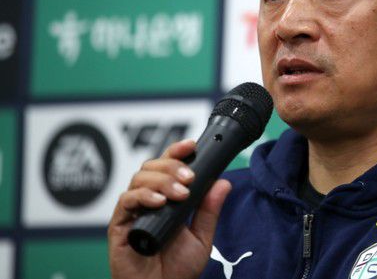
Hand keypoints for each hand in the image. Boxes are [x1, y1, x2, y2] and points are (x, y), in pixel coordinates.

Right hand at [108, 139, 231, 278]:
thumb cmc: (178, 268)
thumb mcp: (201, 236)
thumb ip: (209, 210)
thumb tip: (223, 182)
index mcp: (166, 197)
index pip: (168, 166)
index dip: (177, 151)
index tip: (192, 145)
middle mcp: (147, 200)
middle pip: (152, 167)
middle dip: (172, 166)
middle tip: (189, 178)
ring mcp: (132, 211)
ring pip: (139, 178)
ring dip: (161, 180)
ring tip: (180, 193)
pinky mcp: (119, 225)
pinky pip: (126, 201)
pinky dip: (143, 196)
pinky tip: (159, 202)